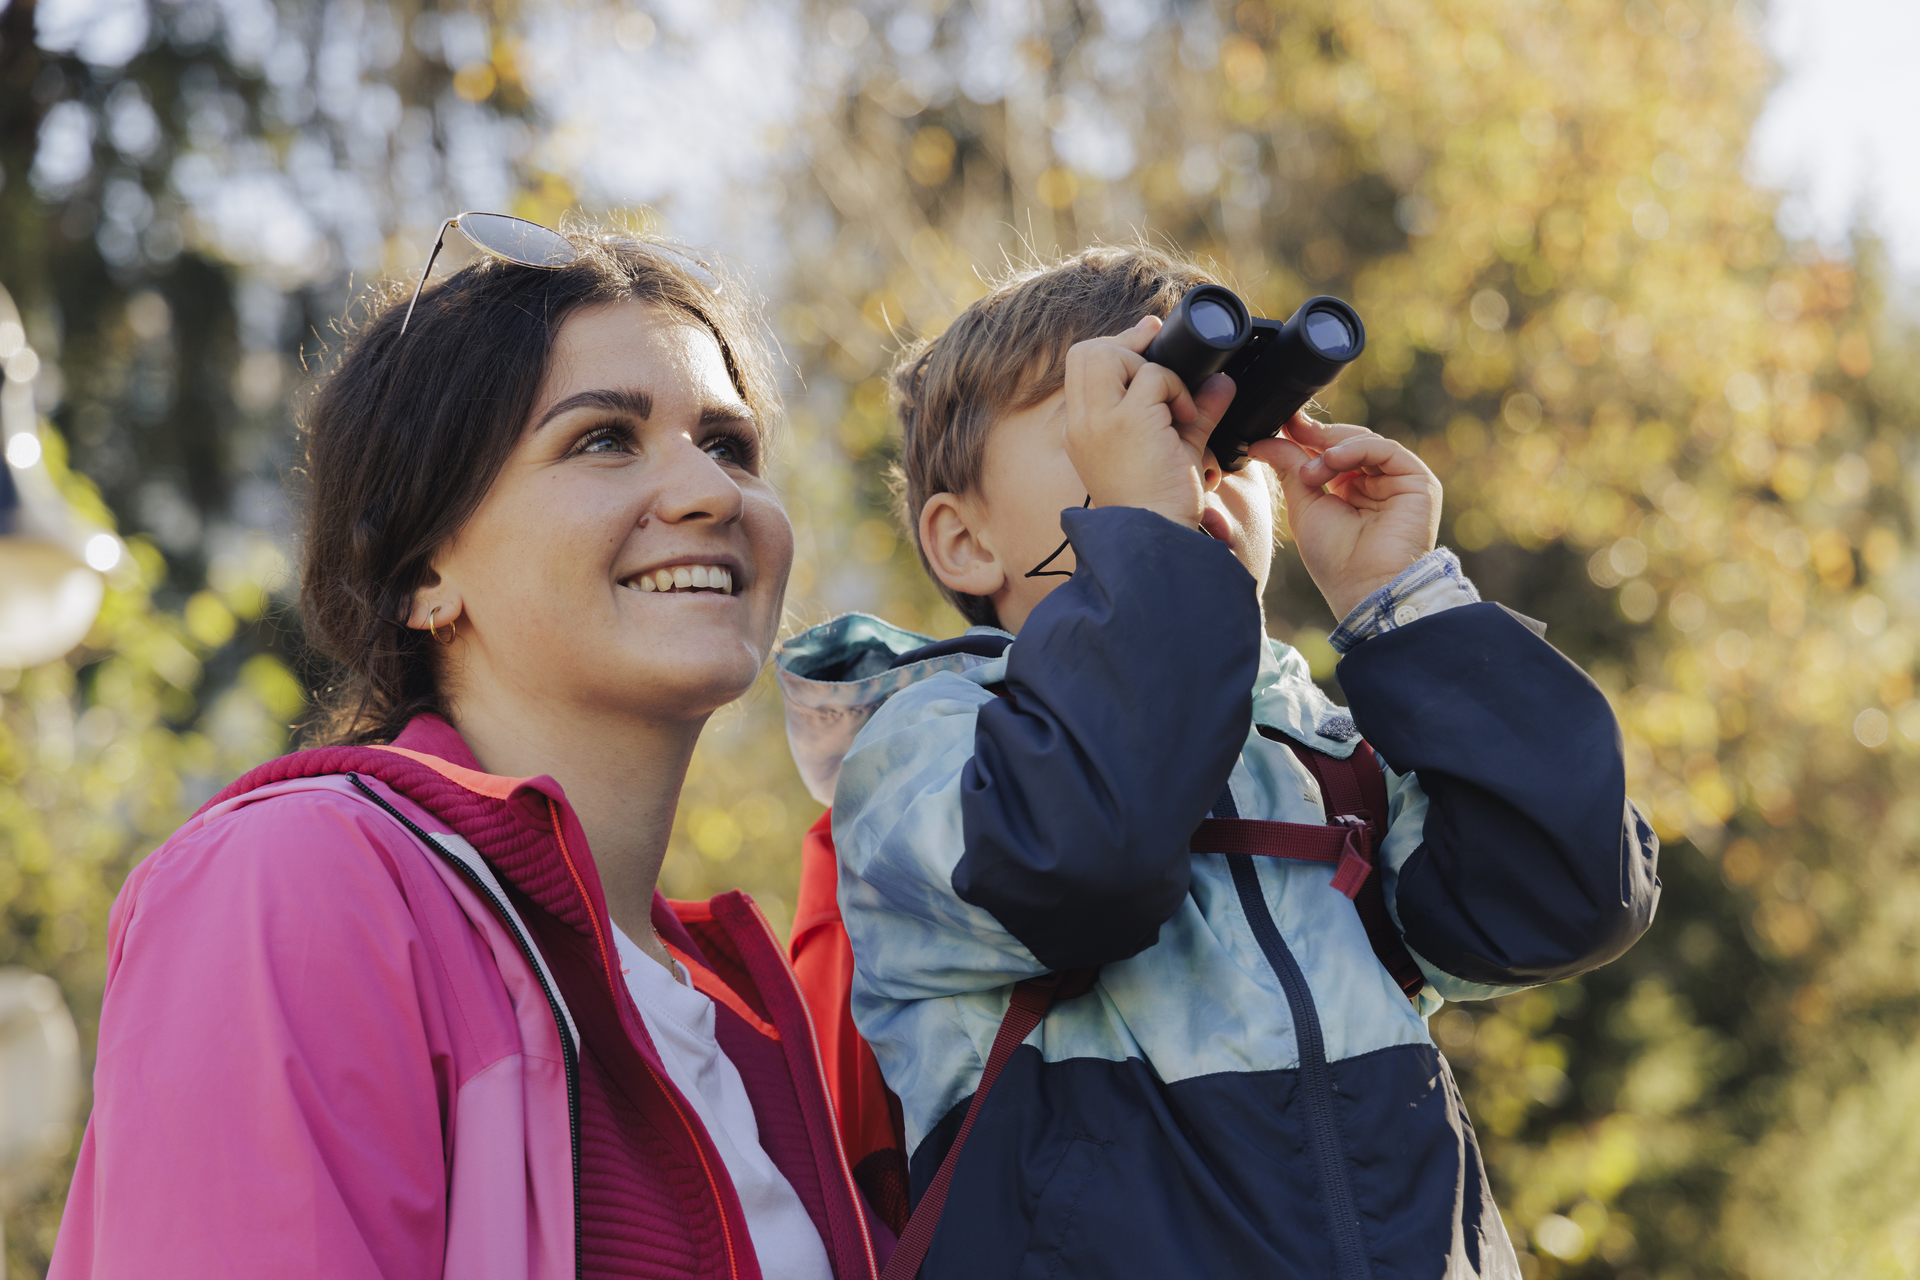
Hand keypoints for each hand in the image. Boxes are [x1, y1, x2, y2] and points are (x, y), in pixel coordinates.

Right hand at [1061, 315, 1236, 527]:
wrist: (1157, 536)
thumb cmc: (1161, 503)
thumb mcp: (1175, 449)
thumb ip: (1195, 411)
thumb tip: (1221, 382)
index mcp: (1081, 430)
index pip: (1083, 365)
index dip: (1119, 346)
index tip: (1150, 340)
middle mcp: (1082, 422)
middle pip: (1086, 351)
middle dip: (1128, 346)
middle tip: (1163, 366)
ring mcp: (1099, 421)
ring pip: (1108, 354)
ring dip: (1150, 367)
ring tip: (1173, 404)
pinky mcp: (1126, 422)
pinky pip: (1152, 376)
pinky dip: (1175, 388)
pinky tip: (1185, 420)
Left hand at [1249, 415, 1441, 620]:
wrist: (1365, 588)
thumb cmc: (1335, 560)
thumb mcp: (1304, 506)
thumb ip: (1289, 468)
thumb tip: (1263, 440)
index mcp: (1351, 491)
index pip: (1331, 452)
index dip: (1307, 437)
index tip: (1281, 424)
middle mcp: (1376, 483)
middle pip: (1348, 443)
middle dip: (1317, 436)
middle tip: (1290, 429)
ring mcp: (1398, 481)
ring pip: (1366, 442)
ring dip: (1332, 448)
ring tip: (1309, 472)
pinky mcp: (1418, 481)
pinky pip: (1386, 450)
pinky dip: (1356, 448)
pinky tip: (1331, 460)